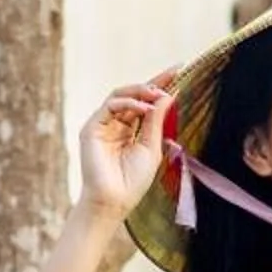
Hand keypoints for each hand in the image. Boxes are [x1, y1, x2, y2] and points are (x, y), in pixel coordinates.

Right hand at [78, 69, 177, 217]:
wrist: (114, 201)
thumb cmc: (133, 181)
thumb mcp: (152, 147)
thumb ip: (157, 121)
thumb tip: (167, 95)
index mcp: (131, 131)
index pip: (146, 103)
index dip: (161, 86)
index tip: (180, 70)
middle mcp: (116, 125)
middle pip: (134, 95)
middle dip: (154, 83)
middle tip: (174, 73)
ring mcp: (102, 126)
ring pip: (120, 95)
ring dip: (140, 90)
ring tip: (158, 93)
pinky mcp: (91, 128)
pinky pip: (110, 106)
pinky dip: (128, 104)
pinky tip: (145, 109)